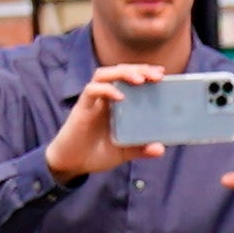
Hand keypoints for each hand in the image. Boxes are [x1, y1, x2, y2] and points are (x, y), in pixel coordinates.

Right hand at [45, 63, 162, 179]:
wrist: (71, 164)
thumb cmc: (96, 153)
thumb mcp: (124, 152)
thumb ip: (141, 149)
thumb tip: (160, 149)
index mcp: (115, 103)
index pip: (129, 78)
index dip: (144, 73)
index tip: (162, 74)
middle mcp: (104, 97)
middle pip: (119, 71)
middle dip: (139, 69)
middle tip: (158, 75)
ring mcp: (92, 101)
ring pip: (104, 74)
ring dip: (123, 73)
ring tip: (140, 79)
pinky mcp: (81, 108)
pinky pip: (91, 91)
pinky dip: (106, 90)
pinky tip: (120, 96)